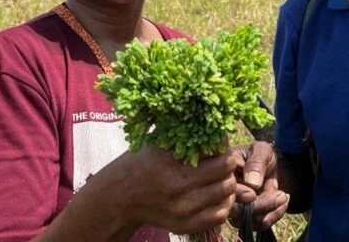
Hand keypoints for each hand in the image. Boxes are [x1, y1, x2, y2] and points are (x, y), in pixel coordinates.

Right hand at [110, 145, 238, 234]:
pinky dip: (224, 202)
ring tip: (219, 174)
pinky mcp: (185, 225)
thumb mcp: (159, 141)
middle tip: (222, 156)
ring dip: (227, 179)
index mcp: (172, 161)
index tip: (219, 139)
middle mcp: (178, 186)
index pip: (215, 149)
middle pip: (225, 169)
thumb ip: (185, 133)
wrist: (120, 197)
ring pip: (227, 190)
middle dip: (227, 159)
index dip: (222, 142)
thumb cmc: (142, 162)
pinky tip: (217, 193)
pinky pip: (220, 215)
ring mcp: (183, 209)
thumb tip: (215, 123)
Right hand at [229, 141, 288, 229]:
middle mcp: (223, 194)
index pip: (223, 190)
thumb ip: (256, 163)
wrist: (272, 165)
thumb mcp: (261, 151)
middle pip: (235, 211)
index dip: (239, 194)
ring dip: (269, 211)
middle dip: (260, 206)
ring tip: (283, 195)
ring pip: (248, 221)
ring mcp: (234, 208)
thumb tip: (251, 183)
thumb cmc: (263, 155)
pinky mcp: (246, 218)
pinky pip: (258, 224)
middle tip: (281, 195)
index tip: (254, 192)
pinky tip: (283, 201)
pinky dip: (274, 215)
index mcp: (221, 174)